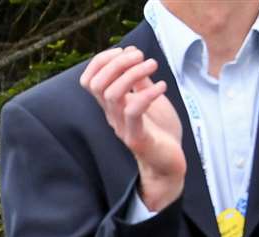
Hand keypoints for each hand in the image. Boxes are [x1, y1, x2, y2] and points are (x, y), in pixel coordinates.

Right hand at [81, 45, 185, 210]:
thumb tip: (132, 53)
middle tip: (140, 56)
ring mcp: (122, 127)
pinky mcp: (136, 138)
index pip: (89, 80)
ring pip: (112, 95)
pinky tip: (162, 87)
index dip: (101, 60)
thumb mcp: (149, 97)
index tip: (125, 51)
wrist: (169, 163)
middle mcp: (112, 115)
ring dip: (133, 73)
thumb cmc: (159, 130)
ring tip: (153, 65)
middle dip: (117, 64)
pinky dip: (148, 94)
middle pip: (97, 85)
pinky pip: (134, 112)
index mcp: (111, 105)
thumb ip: (139, 79)